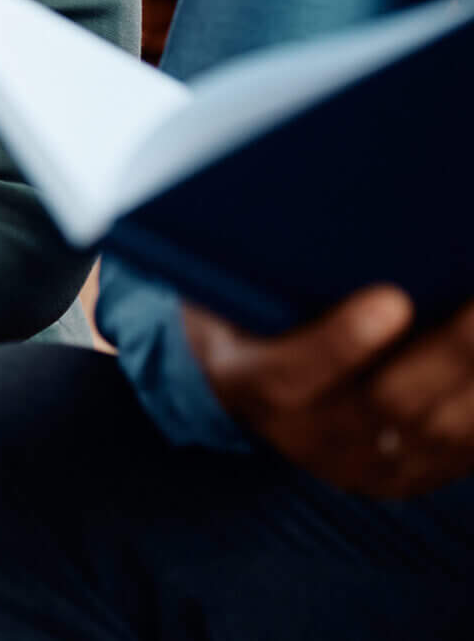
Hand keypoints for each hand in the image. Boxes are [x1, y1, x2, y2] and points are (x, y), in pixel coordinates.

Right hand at [185, 286, 473, 498]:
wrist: (255, 382)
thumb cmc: (253, 312)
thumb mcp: (235, 288)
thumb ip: (272, 268)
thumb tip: (334, 212)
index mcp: (247, 382)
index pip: (288, 374)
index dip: (340, 344)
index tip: (391, 300)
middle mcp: (308, 437)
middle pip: (388, 403)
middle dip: (454, 350)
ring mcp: (369, 464)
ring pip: (443, 431)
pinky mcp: (420, 473)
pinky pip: (471, 447)